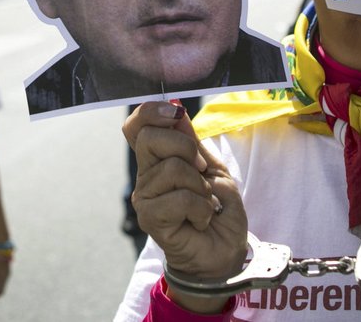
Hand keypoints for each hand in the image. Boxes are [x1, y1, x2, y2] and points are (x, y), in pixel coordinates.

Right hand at [123, 102, 247, 308]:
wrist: (225, 251)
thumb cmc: (219, 210)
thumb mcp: (212, 167)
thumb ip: (192, 141)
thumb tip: (176, 109)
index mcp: (158, 159)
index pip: (136, 126)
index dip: (151, 112)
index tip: (175, 113)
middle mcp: (146, 176)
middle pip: (149, 138)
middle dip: (186, 148)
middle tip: (201, 171)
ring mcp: (145, 198)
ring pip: (171, 169)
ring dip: (200, 187)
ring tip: (205, 203)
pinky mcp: (151, 219)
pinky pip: (178, 198)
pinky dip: (200, 207)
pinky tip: (201, 219)